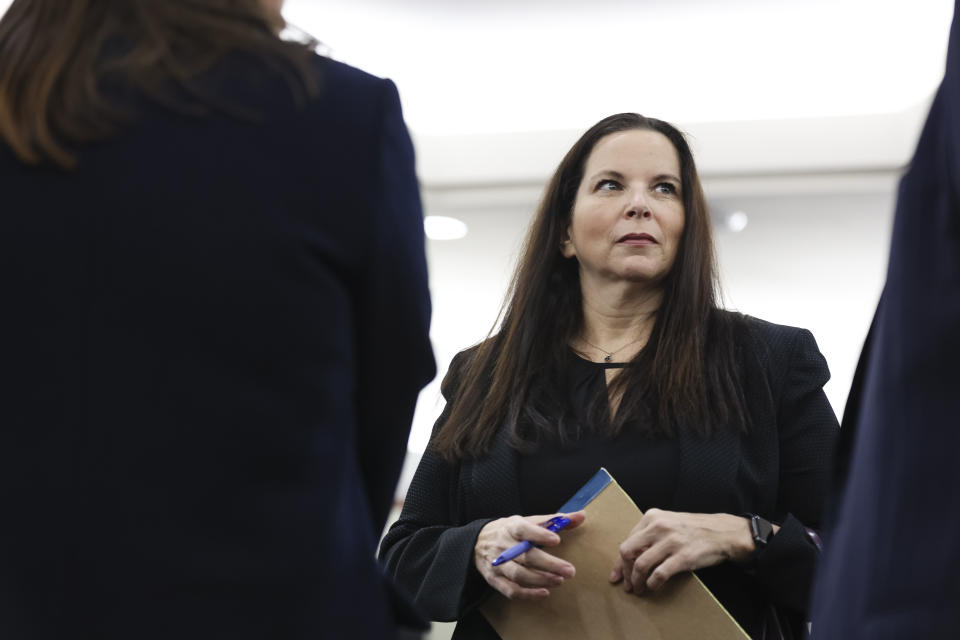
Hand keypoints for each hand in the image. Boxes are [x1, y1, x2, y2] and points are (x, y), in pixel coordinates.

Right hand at [474, 511, 585, 599]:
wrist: (477, 542)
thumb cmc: (509, 531)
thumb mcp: (528, 521)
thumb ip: (554, 520)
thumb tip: (581, 516)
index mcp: (511, 527)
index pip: (523, 529)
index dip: (539, 534)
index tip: (556, 539)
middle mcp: (503, 545)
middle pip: (525, 556)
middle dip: (549, 564)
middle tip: (569, 570)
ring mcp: (497, 563)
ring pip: (519, 574)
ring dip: (540, 579)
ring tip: (560, 581)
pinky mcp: (494, 579)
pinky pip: (511, 590)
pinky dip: (528, 594)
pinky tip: (544, 592)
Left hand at [609, 509, 754, 594]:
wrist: (722, 532)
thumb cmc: (692, 530)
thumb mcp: (667, 523)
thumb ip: (648, 536)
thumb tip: (627, 559)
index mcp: (651, 517)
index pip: (627, 541)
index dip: (619, 561)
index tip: (617, 575)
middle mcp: (658, 527)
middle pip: (627, 551)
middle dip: (624, 572)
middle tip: (628, 585)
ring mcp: (671, 541)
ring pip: (640, 565)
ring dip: (637, 582)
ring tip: (639, 589)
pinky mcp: (683, 557)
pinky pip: (659, 574)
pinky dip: (653, 584)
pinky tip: (653, 587)